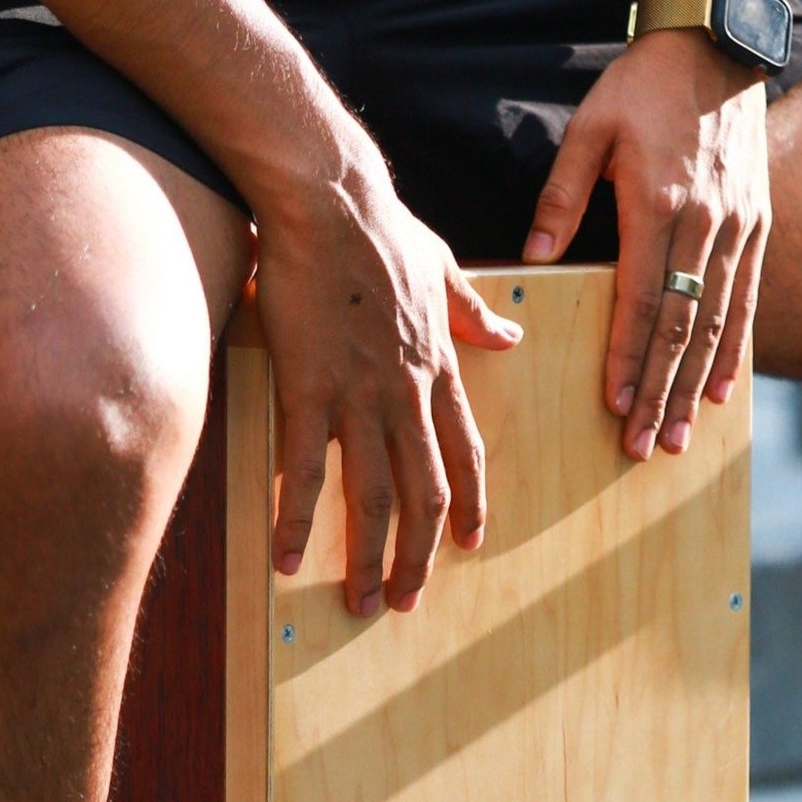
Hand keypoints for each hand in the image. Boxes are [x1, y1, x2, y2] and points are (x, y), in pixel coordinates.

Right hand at [254, 162, 521, 615]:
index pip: (465, 452)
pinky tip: (291, 559)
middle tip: (408, 601)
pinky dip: (299, 520)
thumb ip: (473, 312)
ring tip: (363, 602)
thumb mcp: (444, 269)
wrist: (331, 198)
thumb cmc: (380, 227)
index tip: (468, 543)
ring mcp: (360, 394)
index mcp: (439, 366)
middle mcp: (408, 392)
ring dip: (370, 557)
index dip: (469, 504)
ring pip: (375, 496)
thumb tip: (510, 337)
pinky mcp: (309, 387)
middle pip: (426, 493)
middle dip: (420, 555)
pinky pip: (306, 470)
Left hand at [523, 28, 769, 458]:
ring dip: (698, 385)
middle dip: (663, 392)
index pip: (643, 299)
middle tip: (649, 446)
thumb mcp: (590, 131)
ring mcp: (739, 227)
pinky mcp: (759, 225)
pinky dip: (735, 349)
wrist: (716, 40)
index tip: (618, 406)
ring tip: (684, 435)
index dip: (630, 358)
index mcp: (659, 203)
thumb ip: (561, 199)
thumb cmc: (642, 86)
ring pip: (718, 323)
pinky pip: (747, 300)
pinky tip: (722, 389)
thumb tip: (532, 257)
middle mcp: (706, 223)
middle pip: (683, 326)